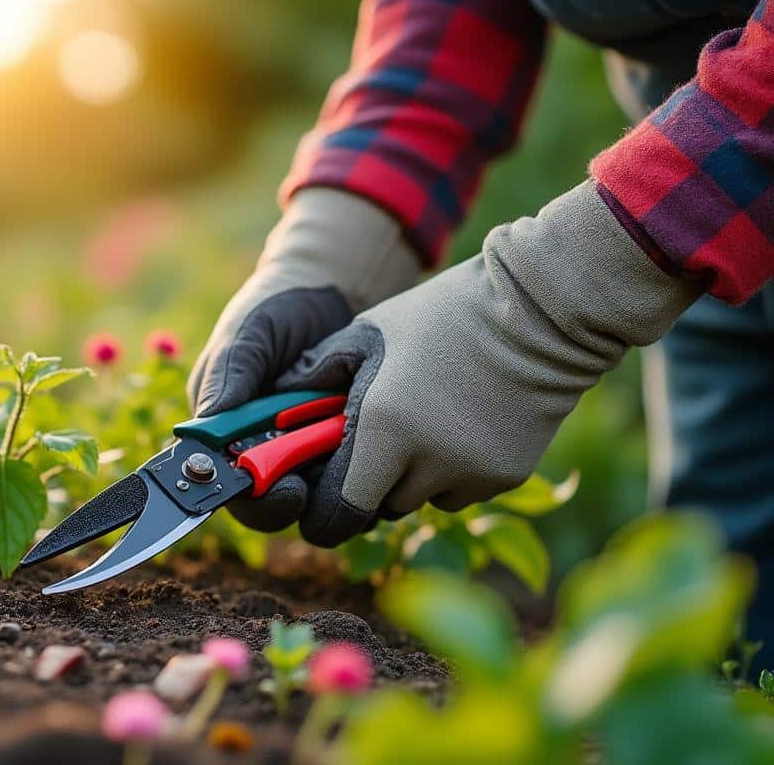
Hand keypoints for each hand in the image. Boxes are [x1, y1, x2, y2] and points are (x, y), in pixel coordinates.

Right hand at [187, 187, 419, 531]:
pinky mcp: (339, 448)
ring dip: (335, 490)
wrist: (333, 289)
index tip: (286, 490)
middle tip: (322, 487)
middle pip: (271, 504)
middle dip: (296, 502)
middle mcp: (259, 450)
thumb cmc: (277, 306)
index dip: (255, 499)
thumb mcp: (250, 333)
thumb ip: (230, 375)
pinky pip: (351, 477)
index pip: (227, 486)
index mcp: (224, 431)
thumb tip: (207, 432)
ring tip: (358, 464)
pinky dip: (365, 471)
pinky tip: (380, 451)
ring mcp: (301, 452)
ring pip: (315, 498)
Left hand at [274, 182, 699, 545]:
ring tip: (424, 421)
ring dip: (411, 478)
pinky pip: (461, 492)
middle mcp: (427, 462)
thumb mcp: (370, 331)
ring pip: (420, 502)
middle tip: (373, 443)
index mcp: (383, 428)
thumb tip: (281, 404)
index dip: (324, 513)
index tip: (320, 499)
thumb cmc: (445, 313)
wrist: (543, 310)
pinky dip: (452, 472)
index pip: (338, 512)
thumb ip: (320, 373)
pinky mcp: (507, 477)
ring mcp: (471, 474)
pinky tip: (463, 423)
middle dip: (368, 485)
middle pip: (379, 507)